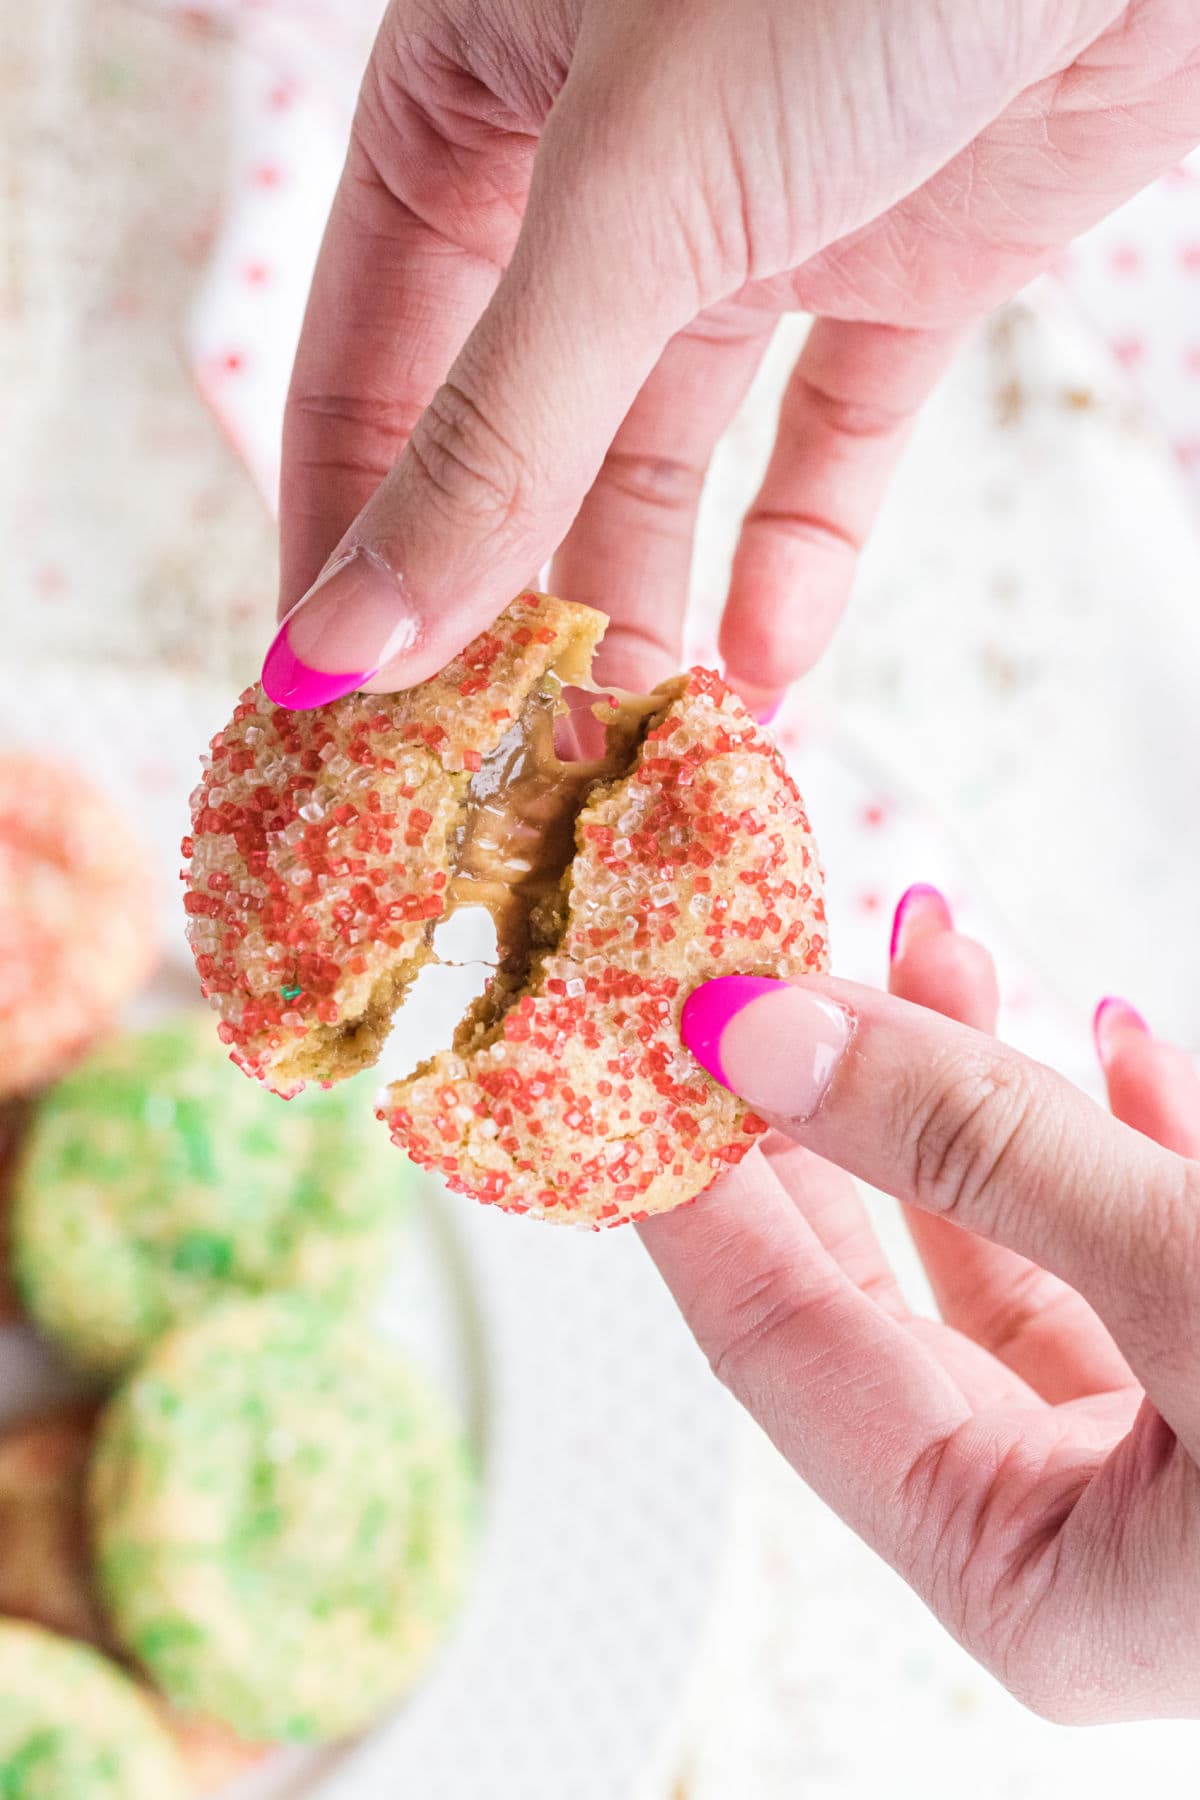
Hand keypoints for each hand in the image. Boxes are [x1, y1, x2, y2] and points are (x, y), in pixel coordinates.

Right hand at [267, 1, 1199, 710]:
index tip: (329, 697)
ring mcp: (761, 213)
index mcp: (477, 93)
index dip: (345, 533)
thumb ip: (494, 433)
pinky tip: (769, 666)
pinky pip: (834, 433)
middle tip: (483, 757)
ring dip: (649, 602)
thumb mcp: (634, 202)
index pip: (362, 355)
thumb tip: (353, 635)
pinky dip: (804, 548)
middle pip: (515, 430)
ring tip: (625, 748)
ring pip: (670, 451)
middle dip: (505, 596)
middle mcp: (606, 168)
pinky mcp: (909, 255)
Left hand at [642, 886, 1199, 1720]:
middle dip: (821, 1093)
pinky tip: (1110, 1029)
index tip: (616, 1042)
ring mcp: (1167, 1435)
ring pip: (1008, 1230)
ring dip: (969, 1075)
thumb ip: (978, 1155)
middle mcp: (1073, 1516)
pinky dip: (1122, 1122)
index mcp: (1018, 1568)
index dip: (689, 1185)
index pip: (780, 1347)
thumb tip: (752, 1039)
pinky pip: (1144, 1231)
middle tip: (757, 948)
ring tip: (929, 926)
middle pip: (878, 1271)